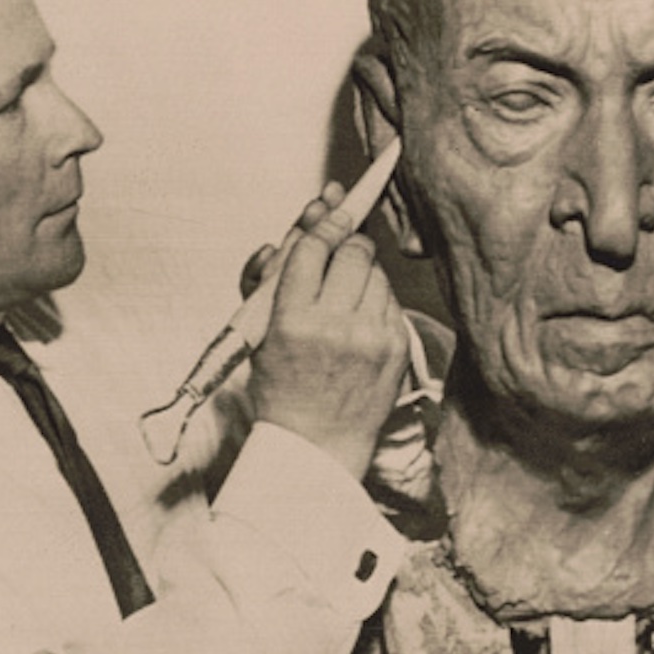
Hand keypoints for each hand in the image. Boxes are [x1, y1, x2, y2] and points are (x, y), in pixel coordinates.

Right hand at [248, 188, 408, 478]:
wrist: (315, 445)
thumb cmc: (281, 389)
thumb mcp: (258, 335)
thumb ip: (269, 282)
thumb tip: (290, 236)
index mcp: (292, 320)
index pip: (314, 248)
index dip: (324, 222)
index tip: (331, 207)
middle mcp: (335, 325)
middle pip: (354, 250)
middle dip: (348, 242)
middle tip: (341, 247)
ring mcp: (370, 336)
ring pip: (378, 272)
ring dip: (363, 271)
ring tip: (346, 293)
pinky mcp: (395, 347)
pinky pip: (392, 300)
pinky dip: (377, 298)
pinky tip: (361, 317)